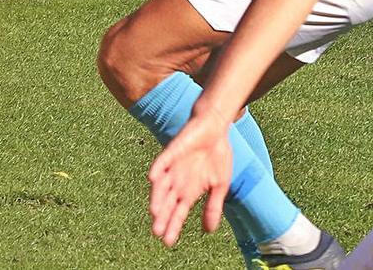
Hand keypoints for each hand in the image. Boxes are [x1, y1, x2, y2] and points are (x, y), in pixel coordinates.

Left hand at [147, 109, 232, 246]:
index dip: (173, 226)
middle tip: (158, 233)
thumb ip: (212, 207)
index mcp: (189, 190)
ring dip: (157, 198)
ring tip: (155, 213)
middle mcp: (178, 181)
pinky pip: (162, 160)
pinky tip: (153, 178)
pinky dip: (158, 168)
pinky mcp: (173, 150)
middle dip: (163, 217)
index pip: (178, 212)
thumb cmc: (217, 156)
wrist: (216, 129)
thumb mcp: (220, 185)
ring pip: (161, 185)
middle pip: (167, 202)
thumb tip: (208, 231)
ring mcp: (173, 166)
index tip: (168, 242)